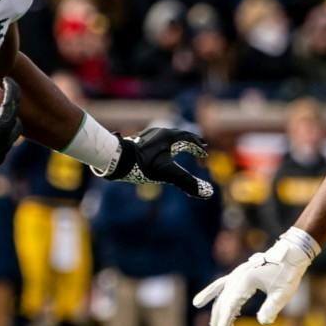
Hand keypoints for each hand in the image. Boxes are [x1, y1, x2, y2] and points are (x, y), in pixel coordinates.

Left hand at [99, 124, 213, 198]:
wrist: (116, 158)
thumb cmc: (143, 165)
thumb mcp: (168, 175)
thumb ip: (188, 183)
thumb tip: (208, 193)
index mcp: (170, 137)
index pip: (190, 138)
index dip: (198, 147)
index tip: (204, 154)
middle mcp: (160, 132)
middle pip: (180, 135)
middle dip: (190, 143)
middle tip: (198, 149)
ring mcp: (148, 136)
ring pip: (167, 137)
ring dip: (177, 143)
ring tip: (180, 149)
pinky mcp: (138, 141)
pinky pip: (156, 141)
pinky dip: (164, 146)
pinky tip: (159, 154)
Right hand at [192, 228, 317, 325]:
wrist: (291, 253)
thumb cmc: (288, 273)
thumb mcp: (283, 293)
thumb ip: (272, 308)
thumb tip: (263, 322)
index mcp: (246, 279)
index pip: (231, 303)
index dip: (226, 318)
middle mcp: (238, 275)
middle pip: (224, 299)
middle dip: (220, 316)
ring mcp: (238, 273)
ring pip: (221, 291)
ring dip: (216, 306)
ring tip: (211, 323)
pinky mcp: (241, 273)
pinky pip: (223, 283)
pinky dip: (215, 293)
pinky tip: (209, 302)